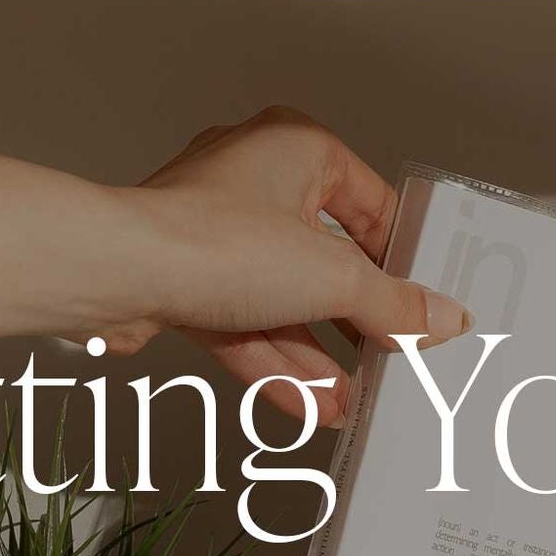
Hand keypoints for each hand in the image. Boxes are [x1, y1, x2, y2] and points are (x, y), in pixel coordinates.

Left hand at [106, 108, 469, 425]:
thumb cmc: (206, 239)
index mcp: (296, 149)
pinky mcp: (187, 282)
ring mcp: (215, 235)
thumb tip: (440, 320)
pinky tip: (314, 405)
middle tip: (393, 358)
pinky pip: (246, 326)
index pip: (371, 205)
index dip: (400, 260)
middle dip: (357, 324)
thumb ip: (392, 305)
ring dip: (319, 358)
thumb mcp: (331, 277)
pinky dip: (279, 365)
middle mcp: (254, 183)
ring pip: (283, 302)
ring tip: (358, 400)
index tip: (423, 302)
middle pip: (326, 262)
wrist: (115, 275)